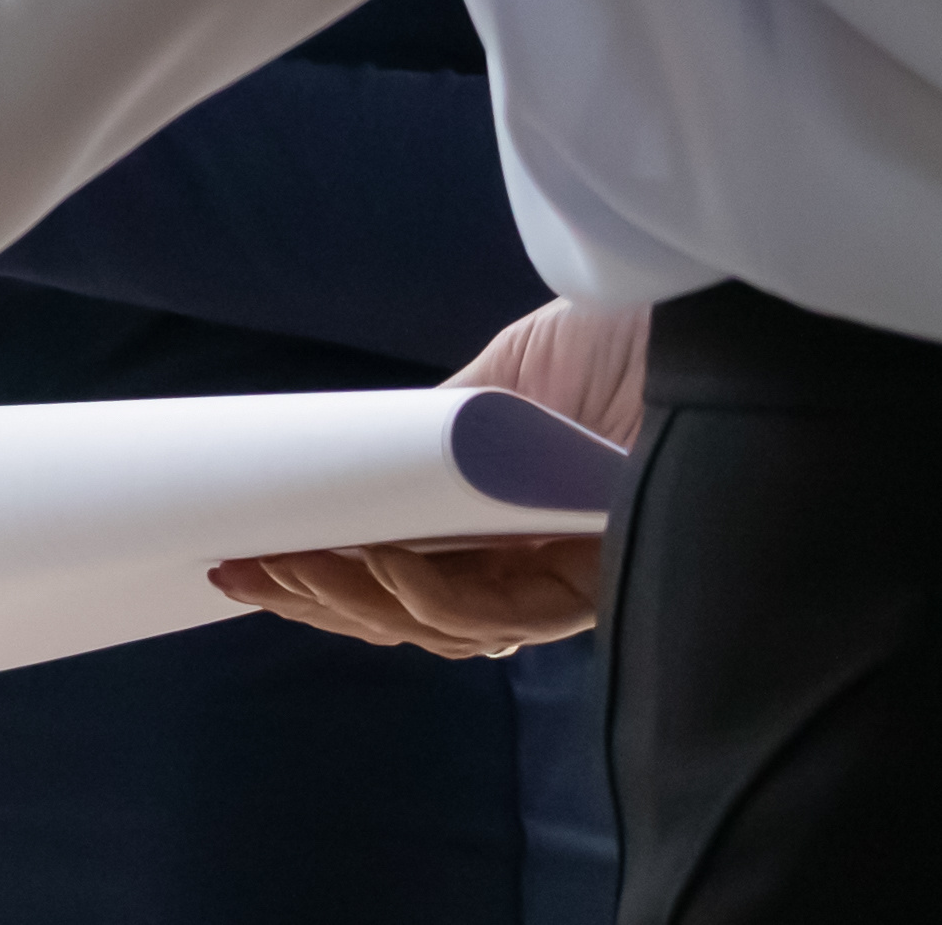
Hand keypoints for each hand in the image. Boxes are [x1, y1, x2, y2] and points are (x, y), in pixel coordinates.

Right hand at [205, 295, 649, 658]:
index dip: (328, 580)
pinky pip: (506, 611)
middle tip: (242, 572)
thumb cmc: (618, 341)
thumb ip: (439, 432)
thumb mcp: (500, 382)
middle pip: (418, 616)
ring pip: (447, 626)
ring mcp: (573, 577)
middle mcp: (541, 565)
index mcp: (508, 523)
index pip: (408, 579)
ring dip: (355, 604)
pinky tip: (375, 566)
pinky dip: (430, 596)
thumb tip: (355, 463)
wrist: (699, 315)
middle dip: (320, 601)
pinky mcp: (607, 576)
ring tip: (286, 569)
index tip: (250, 560)